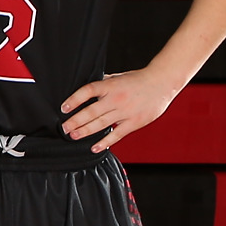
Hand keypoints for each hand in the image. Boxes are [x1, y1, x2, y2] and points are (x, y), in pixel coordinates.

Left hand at [61, 68, 177, 151]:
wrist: (162, 83)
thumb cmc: (137, 80)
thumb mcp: (117, 77)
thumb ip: (102, 84)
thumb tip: (83, 91)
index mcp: (110, 85)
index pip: (87, 91)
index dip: (74, 100)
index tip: (64, 108)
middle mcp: (116, 98)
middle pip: (91, 111)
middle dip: (75, 121)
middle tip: (64, 128)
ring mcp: (125, 111)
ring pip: (101, 124)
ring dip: (85, 131)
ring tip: (73, 136)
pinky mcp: (134, 122)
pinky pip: (117, 134)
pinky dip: (105, 142)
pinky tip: (94, 147)